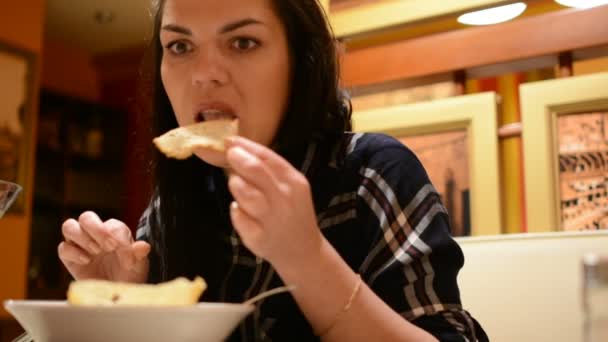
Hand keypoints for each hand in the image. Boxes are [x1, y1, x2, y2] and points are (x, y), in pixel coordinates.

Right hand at [58, 211, 149, 282]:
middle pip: (87, 217)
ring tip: (95, 251)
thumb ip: (139, 255)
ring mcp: (81, 244)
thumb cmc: (128, 275)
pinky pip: (63, 248)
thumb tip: (143, 246)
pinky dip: (73, 253)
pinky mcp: (69, 257)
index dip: (119, 239)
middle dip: (97, 229)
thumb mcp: (138, 266)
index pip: (113, 226)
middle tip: (108, 247)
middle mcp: (95, 234)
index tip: (126, 257)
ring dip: (82, 238)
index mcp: (115, 231)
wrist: (116, 292)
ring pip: (69, 226)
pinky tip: (86, 261)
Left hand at [225, 136, 322, 268]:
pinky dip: (236, 211)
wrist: (303, 251)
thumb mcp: (292, 188)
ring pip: (244, 193)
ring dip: (235, 184)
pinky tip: (242, 211)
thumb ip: (271, 171)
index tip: (231, 141)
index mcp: (295, 182)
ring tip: (238, 186)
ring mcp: (272, 220)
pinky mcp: (258, 237)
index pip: (268, 157)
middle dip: (237, 158)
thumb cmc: (293, 213)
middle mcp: (285, 199)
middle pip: (255, 171)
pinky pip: (237, 216)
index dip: (246, 146)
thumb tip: (239, 149)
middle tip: (229, 154)